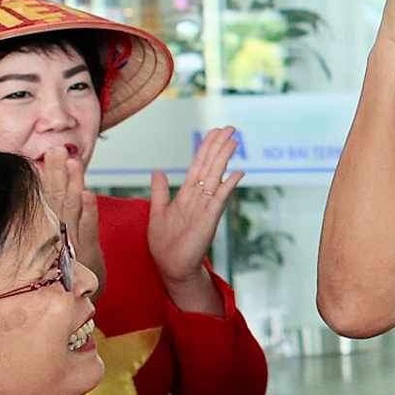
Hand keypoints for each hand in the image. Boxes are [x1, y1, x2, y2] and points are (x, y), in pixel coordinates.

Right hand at [38, 149, 104, 298]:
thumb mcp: (58, 251)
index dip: (48, 177)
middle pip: (57, 200)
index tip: (46, 156)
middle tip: (55, 151)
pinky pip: (87, 231)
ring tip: (71, 163)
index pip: (48, 200)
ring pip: (70, 211)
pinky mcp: (87, 257)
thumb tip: (74, 194)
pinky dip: (88, 213)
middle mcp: (58, 238)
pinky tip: (88, 195)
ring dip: (71, 185)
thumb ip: (65, 222)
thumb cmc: (65, 279)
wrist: (72, 312)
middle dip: (56, 174)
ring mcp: (72, 246)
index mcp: (51, 234)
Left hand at [149, 127, 244, 293]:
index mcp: (186, 194)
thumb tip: (158, 170)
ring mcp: (205, 207)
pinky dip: (228, 185)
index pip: (198, 165)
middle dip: (219, 146)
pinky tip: (237, 173)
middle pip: (210, 166)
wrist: (171, 266)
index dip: (206, 148)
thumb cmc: (164, 243)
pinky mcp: (209, 219)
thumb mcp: (157, 212)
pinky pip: (220, 199)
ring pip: (216, 177)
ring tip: (234, 141)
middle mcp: (198, 197)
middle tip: (230, 127)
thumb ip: (160, 191)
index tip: (214, 131)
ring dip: (224, 159)